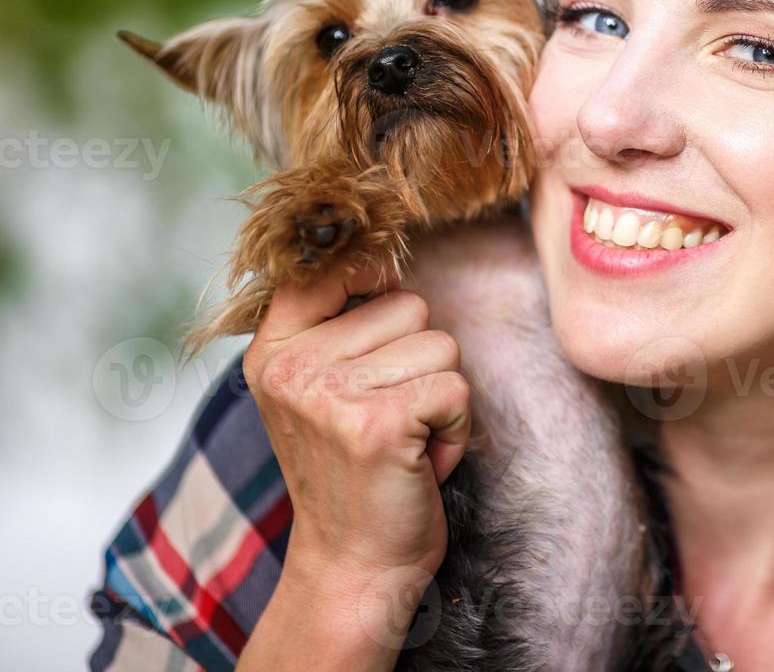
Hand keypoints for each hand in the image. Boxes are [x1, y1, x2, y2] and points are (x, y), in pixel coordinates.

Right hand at [242, 259, 470, 614]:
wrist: (354, 566)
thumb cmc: (354, 471)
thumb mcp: (321, 389)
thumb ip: (338, 323)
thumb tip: (383, 253)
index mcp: (272, 350)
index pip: (331, 267)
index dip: (373, 281)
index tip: (378, 323)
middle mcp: (292, 367)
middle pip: (411, 304)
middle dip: (420, 361)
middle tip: (389, 417)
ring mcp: (330, 395)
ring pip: (441, 345)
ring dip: (440, 396)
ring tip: (403, 439)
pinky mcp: (376, 424)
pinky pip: (456, 387)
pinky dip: (455, 427)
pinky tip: (420, 460)